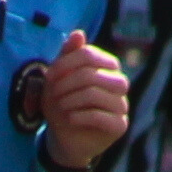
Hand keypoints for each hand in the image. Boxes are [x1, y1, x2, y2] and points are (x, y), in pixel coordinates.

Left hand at [33, 37, 137, 170]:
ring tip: (61, 107)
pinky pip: (100, 116)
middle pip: (92, 74)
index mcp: (107, 67)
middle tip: (54, 95)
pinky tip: (70, 119)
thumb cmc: (63, 104)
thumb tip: (78, 33)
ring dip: (71, 100)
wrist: (64, 137)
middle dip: (67, 84)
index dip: (65, 64)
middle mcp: (119, 83)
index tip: (49, 76)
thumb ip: (67, 56)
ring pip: (95, 94)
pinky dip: (79, 116)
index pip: (89, 55)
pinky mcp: (119, 125)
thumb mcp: (59, 79)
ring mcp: (121, 105)